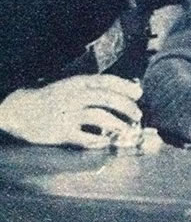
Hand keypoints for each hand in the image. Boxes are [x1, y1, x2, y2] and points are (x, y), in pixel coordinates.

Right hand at [0, 75, 142, 147]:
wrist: (21, 110)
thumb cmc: (54, 98)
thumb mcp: (73, 86)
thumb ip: (95, 88)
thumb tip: (126, 91)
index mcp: (78, 82)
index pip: (106, 80)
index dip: (124, 86)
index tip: (139, 93)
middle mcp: (75, 95)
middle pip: (107, 98)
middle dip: (126, 106)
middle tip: (138, 115)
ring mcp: (68, 113)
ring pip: (99, 116)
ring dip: (117, 123)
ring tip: (126, 129)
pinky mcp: (61, 131)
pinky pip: (85, 137)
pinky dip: (99, 140)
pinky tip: (106, 141)